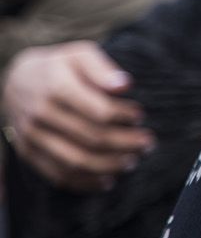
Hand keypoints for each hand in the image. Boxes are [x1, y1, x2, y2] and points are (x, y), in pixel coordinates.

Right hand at [2, 41, 152, 190]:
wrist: (16, 81)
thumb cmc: (59, 66)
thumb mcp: (80, 55)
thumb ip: (102, 68)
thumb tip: (126, 85)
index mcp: (58, 87)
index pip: (98, 110)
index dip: (123, 116)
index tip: (140, 116)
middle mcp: (42, 114)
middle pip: (91, 138)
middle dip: (124, 144)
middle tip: (147, 144)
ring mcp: (33, 136)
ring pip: (76, 161)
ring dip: (109, 165)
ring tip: (132, 162)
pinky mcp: (28, 152)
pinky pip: (57, 174)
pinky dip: (85, 182)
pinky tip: (107, 180)